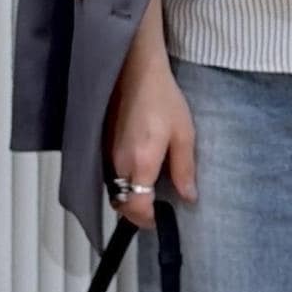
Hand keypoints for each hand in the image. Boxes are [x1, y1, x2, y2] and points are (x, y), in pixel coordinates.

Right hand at [104, 51, 197, 231]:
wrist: (135, 72)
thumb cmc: (162, 99)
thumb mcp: (183, 134)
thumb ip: (184, 169)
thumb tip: (188, 197)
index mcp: (140, 163)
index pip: (137, 207)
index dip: (150, 220)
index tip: (164, 218)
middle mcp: (119, 163)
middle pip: (123, 204)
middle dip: (138, 213)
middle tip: (159, 210)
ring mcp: (108, 155)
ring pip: (115, 190)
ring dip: (130, 198)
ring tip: (151, 193)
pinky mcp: (103, 146)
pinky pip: (111, 175)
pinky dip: (124, 183)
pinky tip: (140, 174)